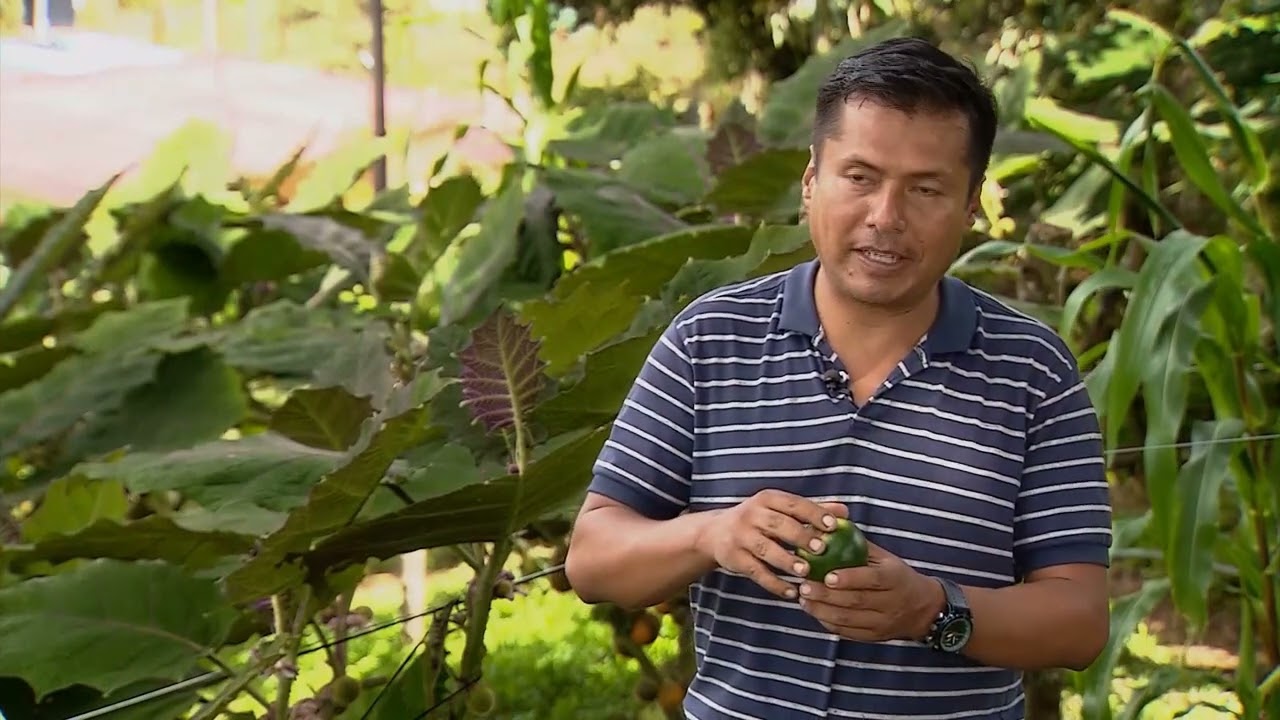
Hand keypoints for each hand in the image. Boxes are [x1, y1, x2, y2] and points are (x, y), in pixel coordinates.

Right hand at [695, 489, 848, 599]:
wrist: (714, 533)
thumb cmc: (759, 520)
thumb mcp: (779, 509)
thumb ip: (811, 510)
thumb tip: (845, 511)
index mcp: (767, 499)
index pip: (793, 504)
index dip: (813, 513)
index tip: (834, 525)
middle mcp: (752, 515)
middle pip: (778, 524)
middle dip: (800, 536)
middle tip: (821, 549)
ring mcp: (741, 537)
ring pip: (766, 549)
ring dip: (786, 561)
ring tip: (806, 571)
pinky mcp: (734, 558)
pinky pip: (756, 573)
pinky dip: (774, 584)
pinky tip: (792, 592)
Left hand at [796, 540, 944, 642]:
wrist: (923, 609)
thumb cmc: (898, 577)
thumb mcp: (886, 559)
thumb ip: (860, 547)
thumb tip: (829, 531)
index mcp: (894, 578)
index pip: (871, 579)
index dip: (849, 578)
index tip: (827, 576)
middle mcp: (890, 602)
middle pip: (856, 601)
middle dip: (826, 595)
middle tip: (804, 587)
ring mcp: (882, 622)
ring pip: (849, 620)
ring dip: (822, 610)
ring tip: (803, 599)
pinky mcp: (874, 636)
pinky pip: (848, 632)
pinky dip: (828, 623)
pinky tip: (814, 612)